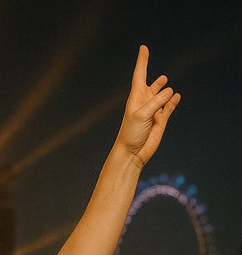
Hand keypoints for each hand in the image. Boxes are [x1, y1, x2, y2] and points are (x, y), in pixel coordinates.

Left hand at [116, 45, 180, 165]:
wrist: (132, 153)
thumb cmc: (131, 133)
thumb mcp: (142, 115)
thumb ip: (156, 102)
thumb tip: (171, 91)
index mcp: (136, 98)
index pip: (140, 75)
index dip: (142, 61)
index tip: (143, 48)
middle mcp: (144, 102)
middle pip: (150, 84)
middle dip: (151, 76)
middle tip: (148, 62)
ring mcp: (153, 111)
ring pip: (160, 95)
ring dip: (162, 88)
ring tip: (165, 79)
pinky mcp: (161, 120)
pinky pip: (169, 107)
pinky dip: (173, 101)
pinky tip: (176, 95)